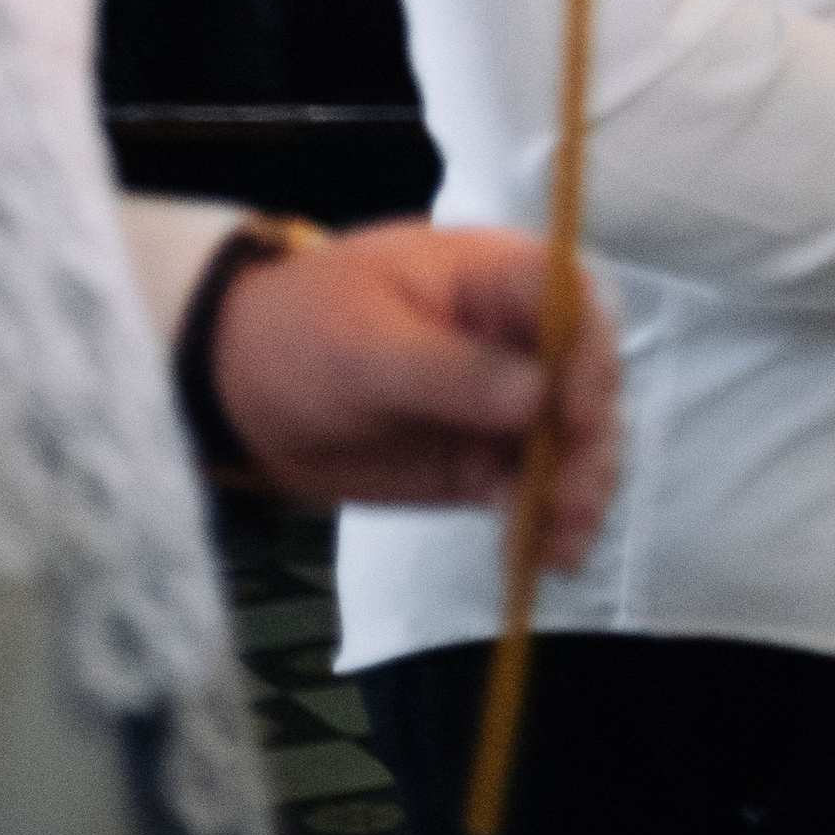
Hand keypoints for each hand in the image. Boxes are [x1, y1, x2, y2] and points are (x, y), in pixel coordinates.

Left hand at [209, 223, 622, 572]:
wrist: (244, 388)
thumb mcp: (365, 342)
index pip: (573, 299)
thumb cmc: (303, 329)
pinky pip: (532, 489)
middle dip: (590, 438)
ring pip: (572, 441)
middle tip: (571, 499)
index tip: (574, 414)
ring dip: (581, 488)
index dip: (590, 352)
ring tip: (566, 543)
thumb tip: (539, 397)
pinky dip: (546, 523)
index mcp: (495, 277)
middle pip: (588, 376)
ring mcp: (504, 402)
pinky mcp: (483, 461)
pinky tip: (545, 558)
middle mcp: (518, 336)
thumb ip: (451, 370)